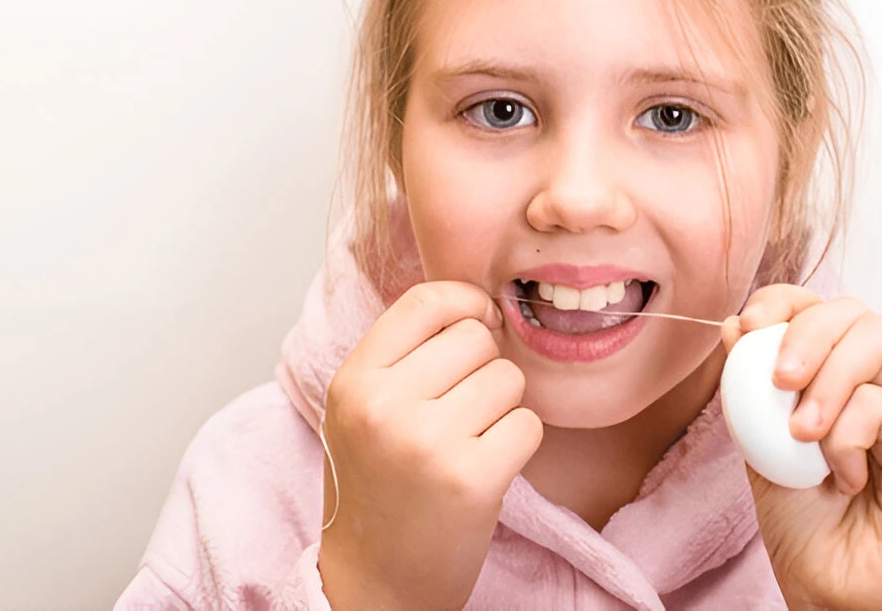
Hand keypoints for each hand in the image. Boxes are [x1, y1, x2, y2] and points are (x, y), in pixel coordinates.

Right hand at [317, 282, 543, 610]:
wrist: (374, 583)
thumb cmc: (377, 490)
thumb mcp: (362, 410)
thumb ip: (405, 354)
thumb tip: (479, 305)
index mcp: (353, 380)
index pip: (426, 299)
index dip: (466, 303)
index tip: (478, 325)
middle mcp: (383, 405)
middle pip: (476, 338)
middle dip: (484, 368)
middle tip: (462, 411)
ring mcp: (427, 442)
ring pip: (508, 379)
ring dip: (502, 409)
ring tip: (468, 444)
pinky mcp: (472, 479)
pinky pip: (528, 424)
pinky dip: (517, 445)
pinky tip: (485, 470)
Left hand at [720, 285, 881, 609]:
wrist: (833, 591)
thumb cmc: (806, 526)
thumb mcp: (760, 445)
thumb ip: (751, 388)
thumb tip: (734, 325)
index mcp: (840, 376)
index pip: (820, 308)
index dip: (783, 302)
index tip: (746, 326)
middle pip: (854, 311)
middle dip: (805, 332)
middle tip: (777, 383)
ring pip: (880, 337)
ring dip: (828, 378)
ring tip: (801, 434)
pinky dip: (847, 434)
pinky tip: (842, 476)